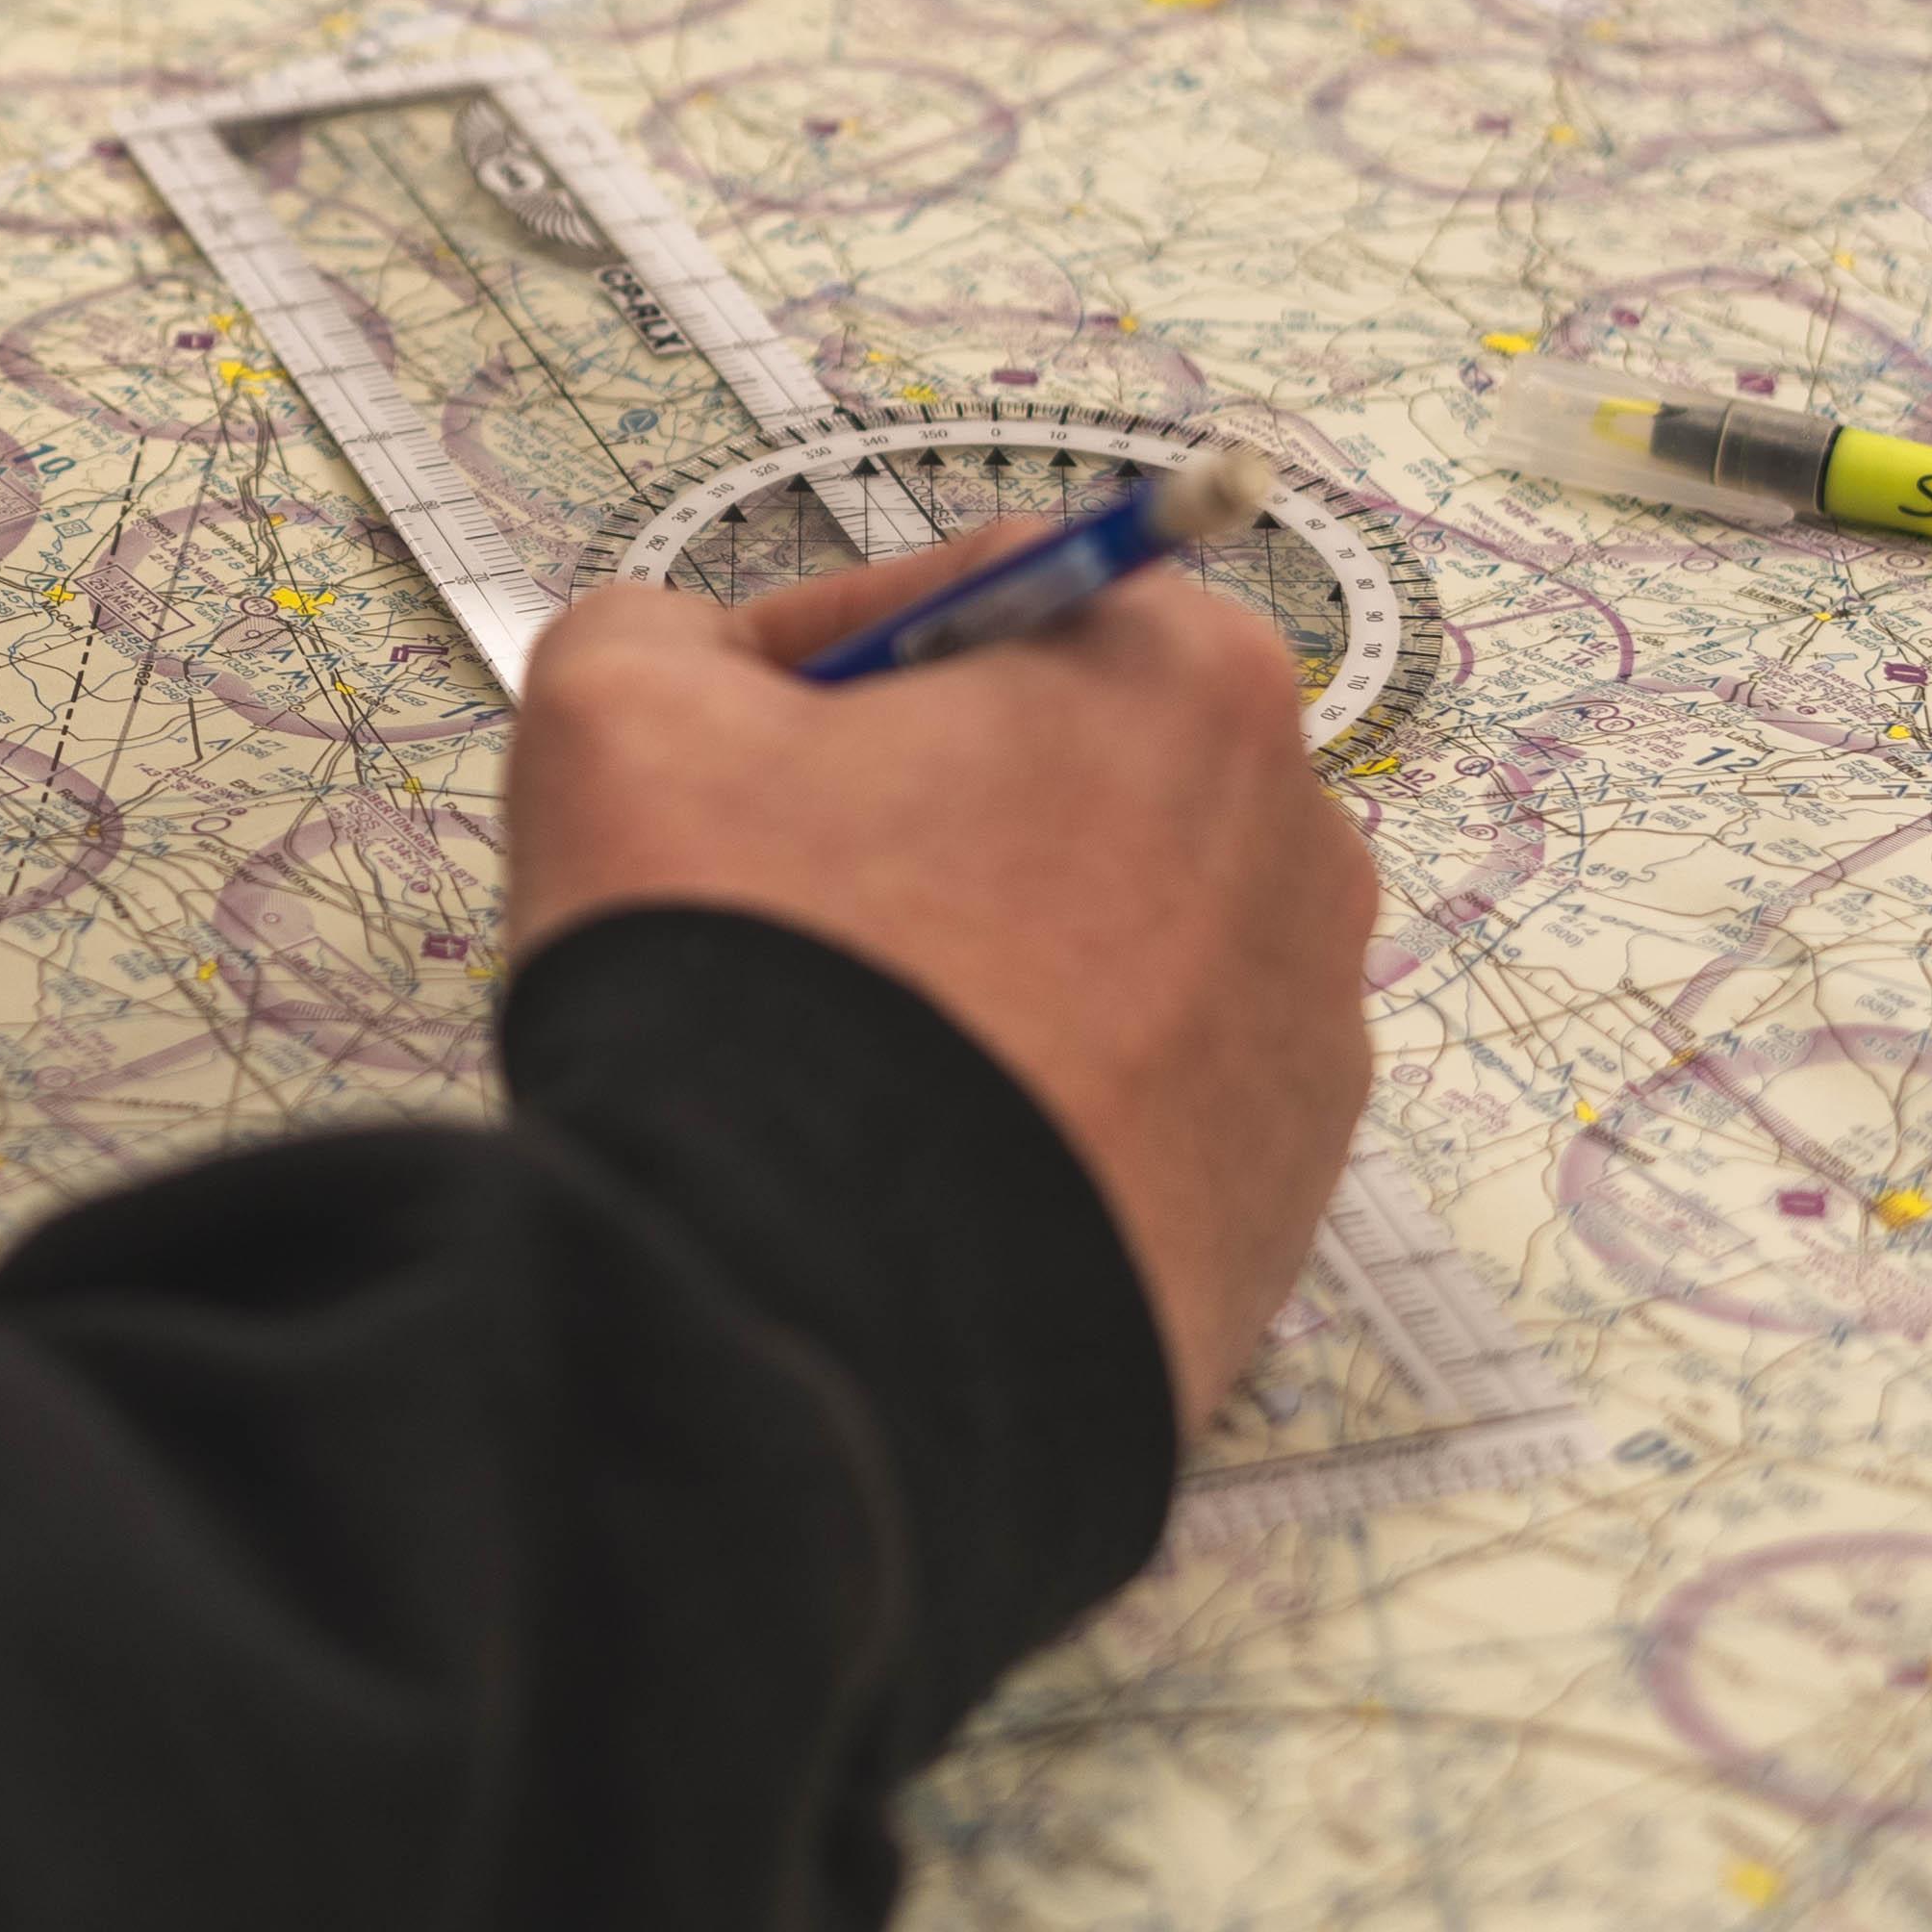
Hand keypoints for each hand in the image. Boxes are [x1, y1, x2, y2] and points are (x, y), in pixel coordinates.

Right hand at [505, 526, 1380, 1423]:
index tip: (735, 744)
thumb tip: (703, 670)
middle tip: (778, 900)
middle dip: (924, 815)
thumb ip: (663, 632)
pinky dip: (1038, 1100)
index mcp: (1185, 677)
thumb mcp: (620, 713)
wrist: (835, 1328)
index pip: (981, 603)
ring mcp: (1312, 1036)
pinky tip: (918, 1146)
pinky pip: (1140, 1096)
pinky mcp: (1286, 1198)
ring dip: (984, 957)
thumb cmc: (756, 989)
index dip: (825, 665)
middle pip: (1065, 773)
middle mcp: (1299, 841)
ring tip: (845, 1045)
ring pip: (1106, 936)